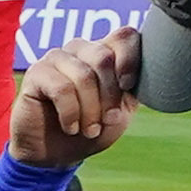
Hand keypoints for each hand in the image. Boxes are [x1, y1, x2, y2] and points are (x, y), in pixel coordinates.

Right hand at [4, 26, 139, 169]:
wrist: (55, 155)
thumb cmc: (90, 129)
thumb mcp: (121, 110)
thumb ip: (133, 87)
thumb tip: (153, 69)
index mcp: (105, 52)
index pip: (125, 35)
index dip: (131, 59)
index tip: (128, 88)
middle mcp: (81, 49)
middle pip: (104, 57)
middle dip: (110, 96)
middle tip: (107, 121)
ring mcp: (56, 58)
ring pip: (83, 75)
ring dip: (90, 110)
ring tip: (89, 130)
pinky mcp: (36, 73)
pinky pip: (61, 88)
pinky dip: (70, 114)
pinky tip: (70, 127)